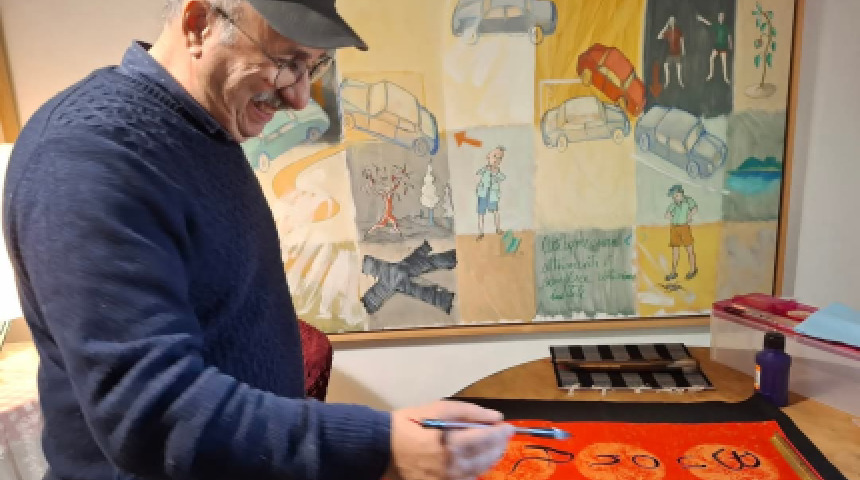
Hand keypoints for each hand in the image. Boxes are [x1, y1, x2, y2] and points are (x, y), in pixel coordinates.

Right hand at [385, 400, 514, 479]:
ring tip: (491, 447)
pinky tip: (475, 461)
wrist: (381, 448)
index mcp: (452, 445)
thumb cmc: (409, 424)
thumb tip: (495, 418)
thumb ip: (469, 412)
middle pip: (487, 458)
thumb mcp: (438, 408)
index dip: (502, 433)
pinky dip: (475, 471)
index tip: (509, 427)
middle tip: (502, 436)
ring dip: (490, 459)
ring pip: (480, 472)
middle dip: (498, 446)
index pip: (488, 440)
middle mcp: (453, 467)